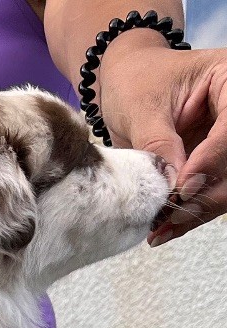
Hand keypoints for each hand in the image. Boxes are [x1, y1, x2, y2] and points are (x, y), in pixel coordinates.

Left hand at [97, 29, 226, 245]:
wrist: (126, 84)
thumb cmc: (135, 83)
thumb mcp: (141, 108)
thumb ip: (158, 143)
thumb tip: (174, 182)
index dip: (213, 159)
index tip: (183, 185)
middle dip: (208, 193)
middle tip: (170, 217)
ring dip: (199, 210)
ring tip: (162, 229)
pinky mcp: (216, 162)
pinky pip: (212, 192)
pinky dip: (191, 213)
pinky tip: (166, 229)